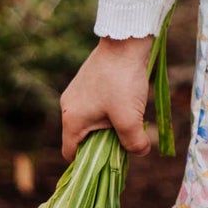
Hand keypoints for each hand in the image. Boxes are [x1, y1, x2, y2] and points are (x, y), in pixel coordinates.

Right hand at [60, 35, 154, 162]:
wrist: (124, 42)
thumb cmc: (122, 81)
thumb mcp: (129, 117)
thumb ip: (133, 142)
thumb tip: (139, 152)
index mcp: (71, 119)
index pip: (71, 154)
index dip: (87, 164)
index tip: (108, 165)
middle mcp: (68, 107)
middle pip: (82, 139)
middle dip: (103, 144)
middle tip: (125, 143)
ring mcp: (77, 94)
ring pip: (91, 123)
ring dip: (109, 128)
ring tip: (129, 123)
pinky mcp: (87, 84)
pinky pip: (96, 108)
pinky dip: (110, 113)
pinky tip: (128, 106)